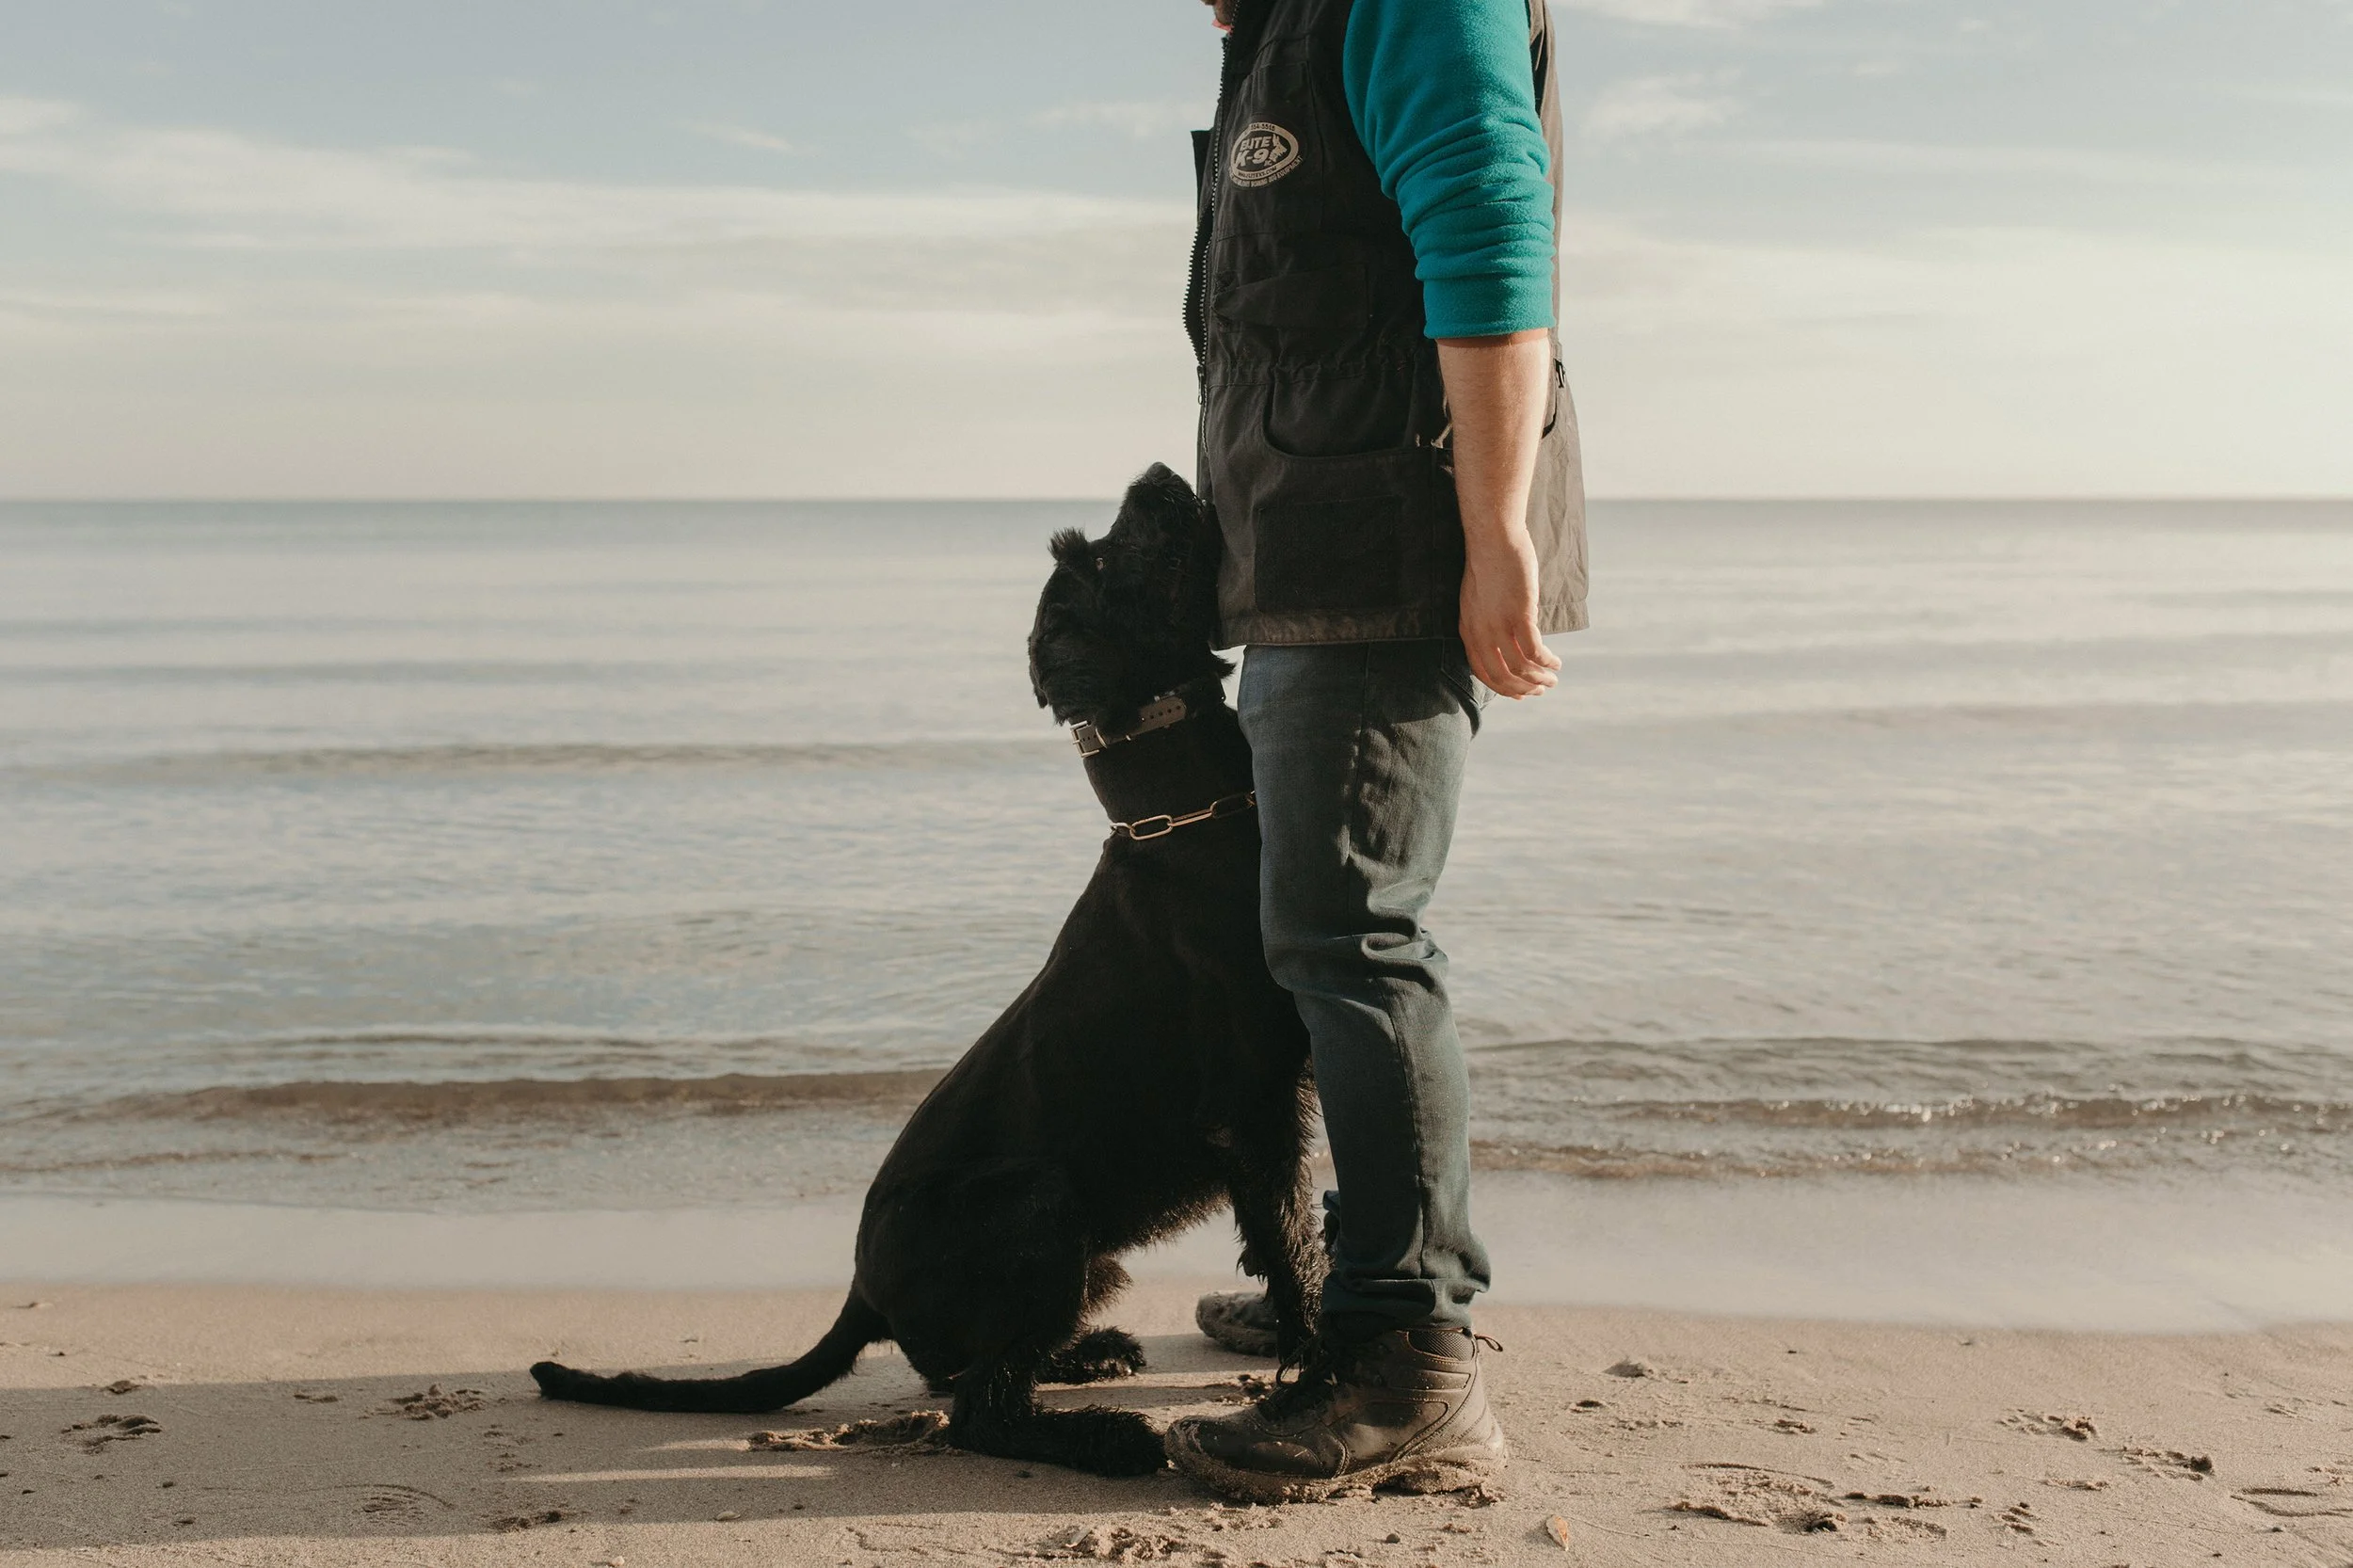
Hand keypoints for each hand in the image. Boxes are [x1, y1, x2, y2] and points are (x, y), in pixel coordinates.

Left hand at [1436, 329, 1558, 700]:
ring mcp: (1499, 626)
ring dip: (1538, 680)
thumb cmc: (1489, 559)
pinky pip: (1534, 654)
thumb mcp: (1481, 592)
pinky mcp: (1519, 616)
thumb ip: (1487, 613)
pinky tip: (1557, 664)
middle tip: (1540, 690)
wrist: (1491, 533)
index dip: (1502, 686)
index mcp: (1467, 627)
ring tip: (1552, 679)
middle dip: (1522, 689)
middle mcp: (1480, 632)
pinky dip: (1547, 665)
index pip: (1481, 670)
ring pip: (1519, 670)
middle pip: (1500, 678)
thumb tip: (1500, 624)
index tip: (1519, 690)